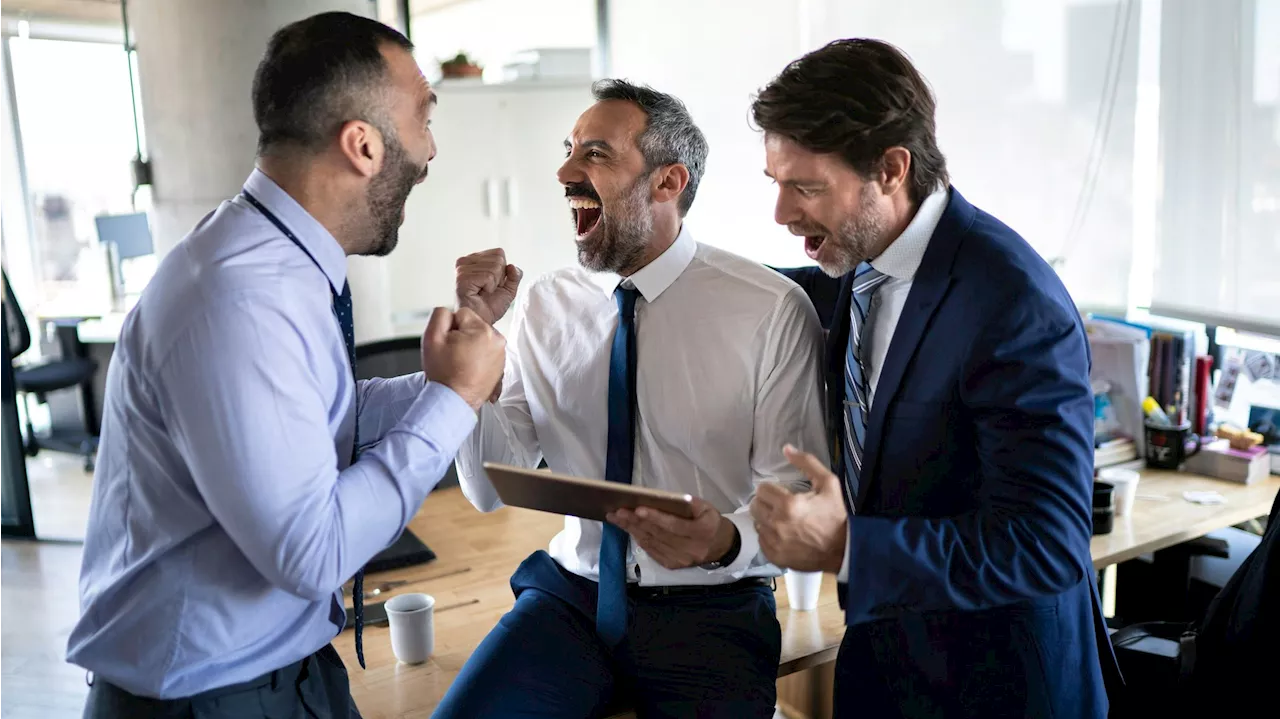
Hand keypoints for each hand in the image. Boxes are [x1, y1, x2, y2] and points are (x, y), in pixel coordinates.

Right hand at [420, 307, 505, 410]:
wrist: (453, 401)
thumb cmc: (444, 374)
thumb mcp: (431, 337)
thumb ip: (439, 315)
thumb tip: (449, 312)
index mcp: (483, 330)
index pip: (462, 314)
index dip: (450, 328)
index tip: (449, 345)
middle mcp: (497, 340)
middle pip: (473, 326)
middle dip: (461, 337)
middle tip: (453, 356)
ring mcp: (501, 354)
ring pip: (479, 339)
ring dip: (470, 347)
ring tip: (461, 364)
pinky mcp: (502, 366)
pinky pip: (486, 353)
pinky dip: (477, 359)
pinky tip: (469, 370)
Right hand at [456, 249, 522, 325]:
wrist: (481, 321)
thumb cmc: (490, 306)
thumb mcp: (509, 289)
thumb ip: (515, 276)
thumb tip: (512, 266)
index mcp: (475, 260)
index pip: (499, 253)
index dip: (502, 271)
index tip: (492, 284)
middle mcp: (466, 261)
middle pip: (498, 259)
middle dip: (499, 278)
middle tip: (487, 290)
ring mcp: (463, 269)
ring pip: (494, 267)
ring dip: (493, 284)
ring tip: (482, 292)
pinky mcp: (462, 278)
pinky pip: (488, 276)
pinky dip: (489, 287)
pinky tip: (479, 294)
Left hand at [607, 499, 735, 570]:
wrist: (721, 547)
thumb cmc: (710, 522)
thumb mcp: (707, 508)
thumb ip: (690, 503)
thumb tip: (666, 499)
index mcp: (702, 531)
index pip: (675, 525)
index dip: (656, 517)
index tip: (638, 509)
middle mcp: (691, 549)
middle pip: (659, 534)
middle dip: (636, 522)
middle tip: (617, 511)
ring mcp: (680, 560)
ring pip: (652, 543)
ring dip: (632, 530)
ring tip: (616, 518)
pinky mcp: (673, 565)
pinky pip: (651, 551)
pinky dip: (638, 539)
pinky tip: (628, 529)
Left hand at [750, 445, 847, 572]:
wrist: (844, 550)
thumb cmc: (835, 515)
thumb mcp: (828, 483)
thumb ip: (806, 463)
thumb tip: (785, 448)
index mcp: (788, 504)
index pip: (762, 490)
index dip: (771, 489)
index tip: (781, 493)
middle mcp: (777, 524)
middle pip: (755, 506)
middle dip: (766, 503)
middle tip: (780, 505)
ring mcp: (774, 542)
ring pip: (756, 523)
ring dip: (766, 519)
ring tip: (782, 520)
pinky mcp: (774, 556)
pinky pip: (761, 541)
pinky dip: (769, 536)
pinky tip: (783, 535)